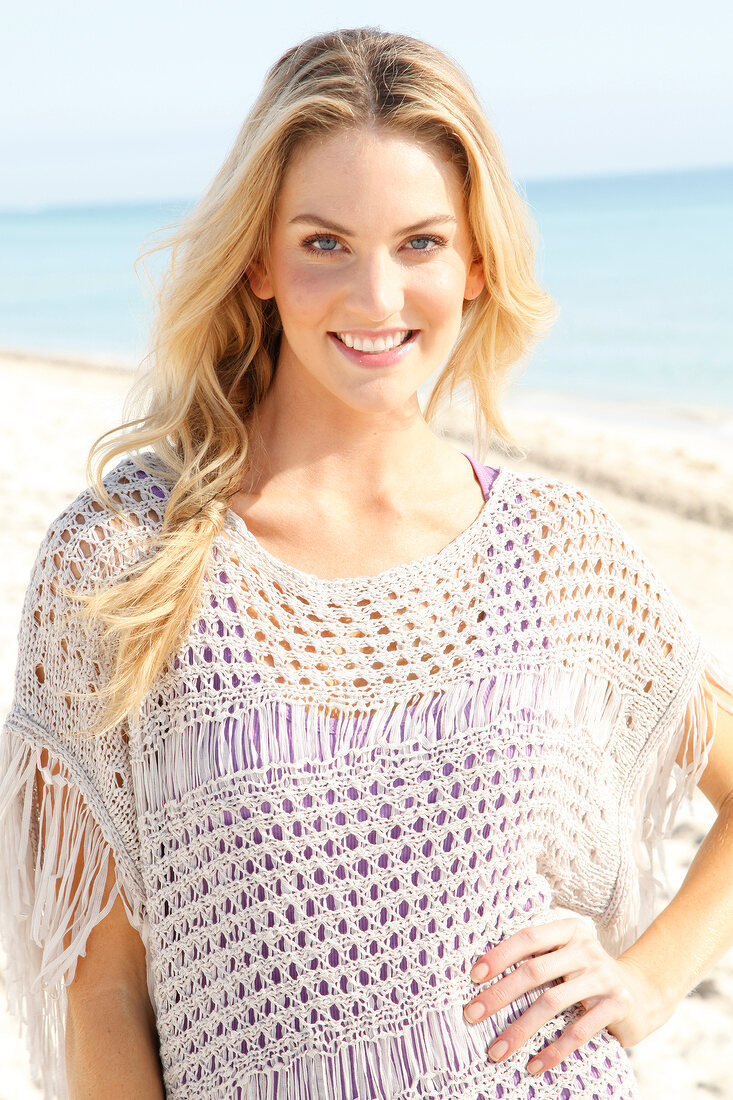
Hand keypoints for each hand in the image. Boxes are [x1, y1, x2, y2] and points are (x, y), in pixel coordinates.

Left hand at [463, 916, 661, 1074]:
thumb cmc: (586, 974)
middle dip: (498, 995)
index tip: (473, 977)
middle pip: (534, 971)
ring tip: (496, 1050)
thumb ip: (537, 959)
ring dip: (519, 1029)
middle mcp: (586, 948)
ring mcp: (603, 976)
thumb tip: (483, 979)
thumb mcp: (565, 956)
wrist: (641, 992)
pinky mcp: (617, 1005)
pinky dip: (553, 1050)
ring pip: (552, 1003)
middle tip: (472, 1015)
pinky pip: (578, 1031)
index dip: (499, 956)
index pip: (527, 938)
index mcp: (568, 930)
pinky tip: (533, 1065)